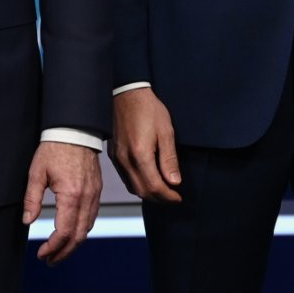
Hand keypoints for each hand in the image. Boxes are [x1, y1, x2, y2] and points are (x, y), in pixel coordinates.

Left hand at [24, 141, 102, 263]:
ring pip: (87, 228)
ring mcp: (94, 195)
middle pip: (78, 236)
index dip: (53, 247)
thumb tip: (27, 222)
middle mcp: (86, 198)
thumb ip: (32, 199)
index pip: (64, 232)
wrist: (75, 130)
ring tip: (59, 251)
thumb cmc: (54, 149)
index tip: (42, 254)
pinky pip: (92, 217)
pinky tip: (71, 233)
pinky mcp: (97, 191)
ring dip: (73, 244)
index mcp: (71, 195)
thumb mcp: (36, 173)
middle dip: (64, 252)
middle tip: (49, 260)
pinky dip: (81, 230)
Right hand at [110, 87, 182, 202]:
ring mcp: (117, 159)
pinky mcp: (114, 155)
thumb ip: (169, 159)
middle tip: (173, 197)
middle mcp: (126, 161)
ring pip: (132, 187)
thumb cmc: (149, 110)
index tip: (178, 197)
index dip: (168, 196)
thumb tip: (175, 182)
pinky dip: (138, 185)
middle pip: (142, 191)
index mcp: (140, 155)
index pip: (155, 187)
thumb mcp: (166, 132)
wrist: (127, 94)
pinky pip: (126, 178)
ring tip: (163, 191)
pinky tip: (148, 180)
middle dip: (159, 198)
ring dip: (148, 193)